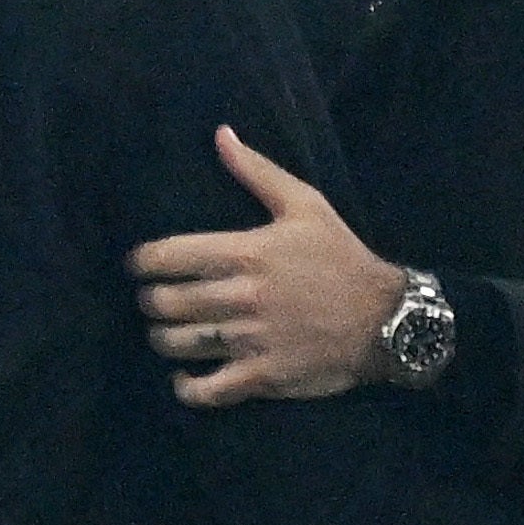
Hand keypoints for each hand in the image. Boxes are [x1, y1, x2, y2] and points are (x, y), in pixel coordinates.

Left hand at [127, 126, 404, 406]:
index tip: (138, 265)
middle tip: (153, 300)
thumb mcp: (305, 205)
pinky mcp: (263, 375)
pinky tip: (183, 378)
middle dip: (150, 301)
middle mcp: (243, 296)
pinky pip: (209, 389)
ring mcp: (251, 339)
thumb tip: (221, 135)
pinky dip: (187, 387)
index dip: (143, 261)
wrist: (385, 317)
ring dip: (162, 338)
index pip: (170, 256)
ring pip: (179, 343)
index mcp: (247, 252)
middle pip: (167, 302)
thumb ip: (257, 171)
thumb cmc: (341, 256)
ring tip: (164, 332)